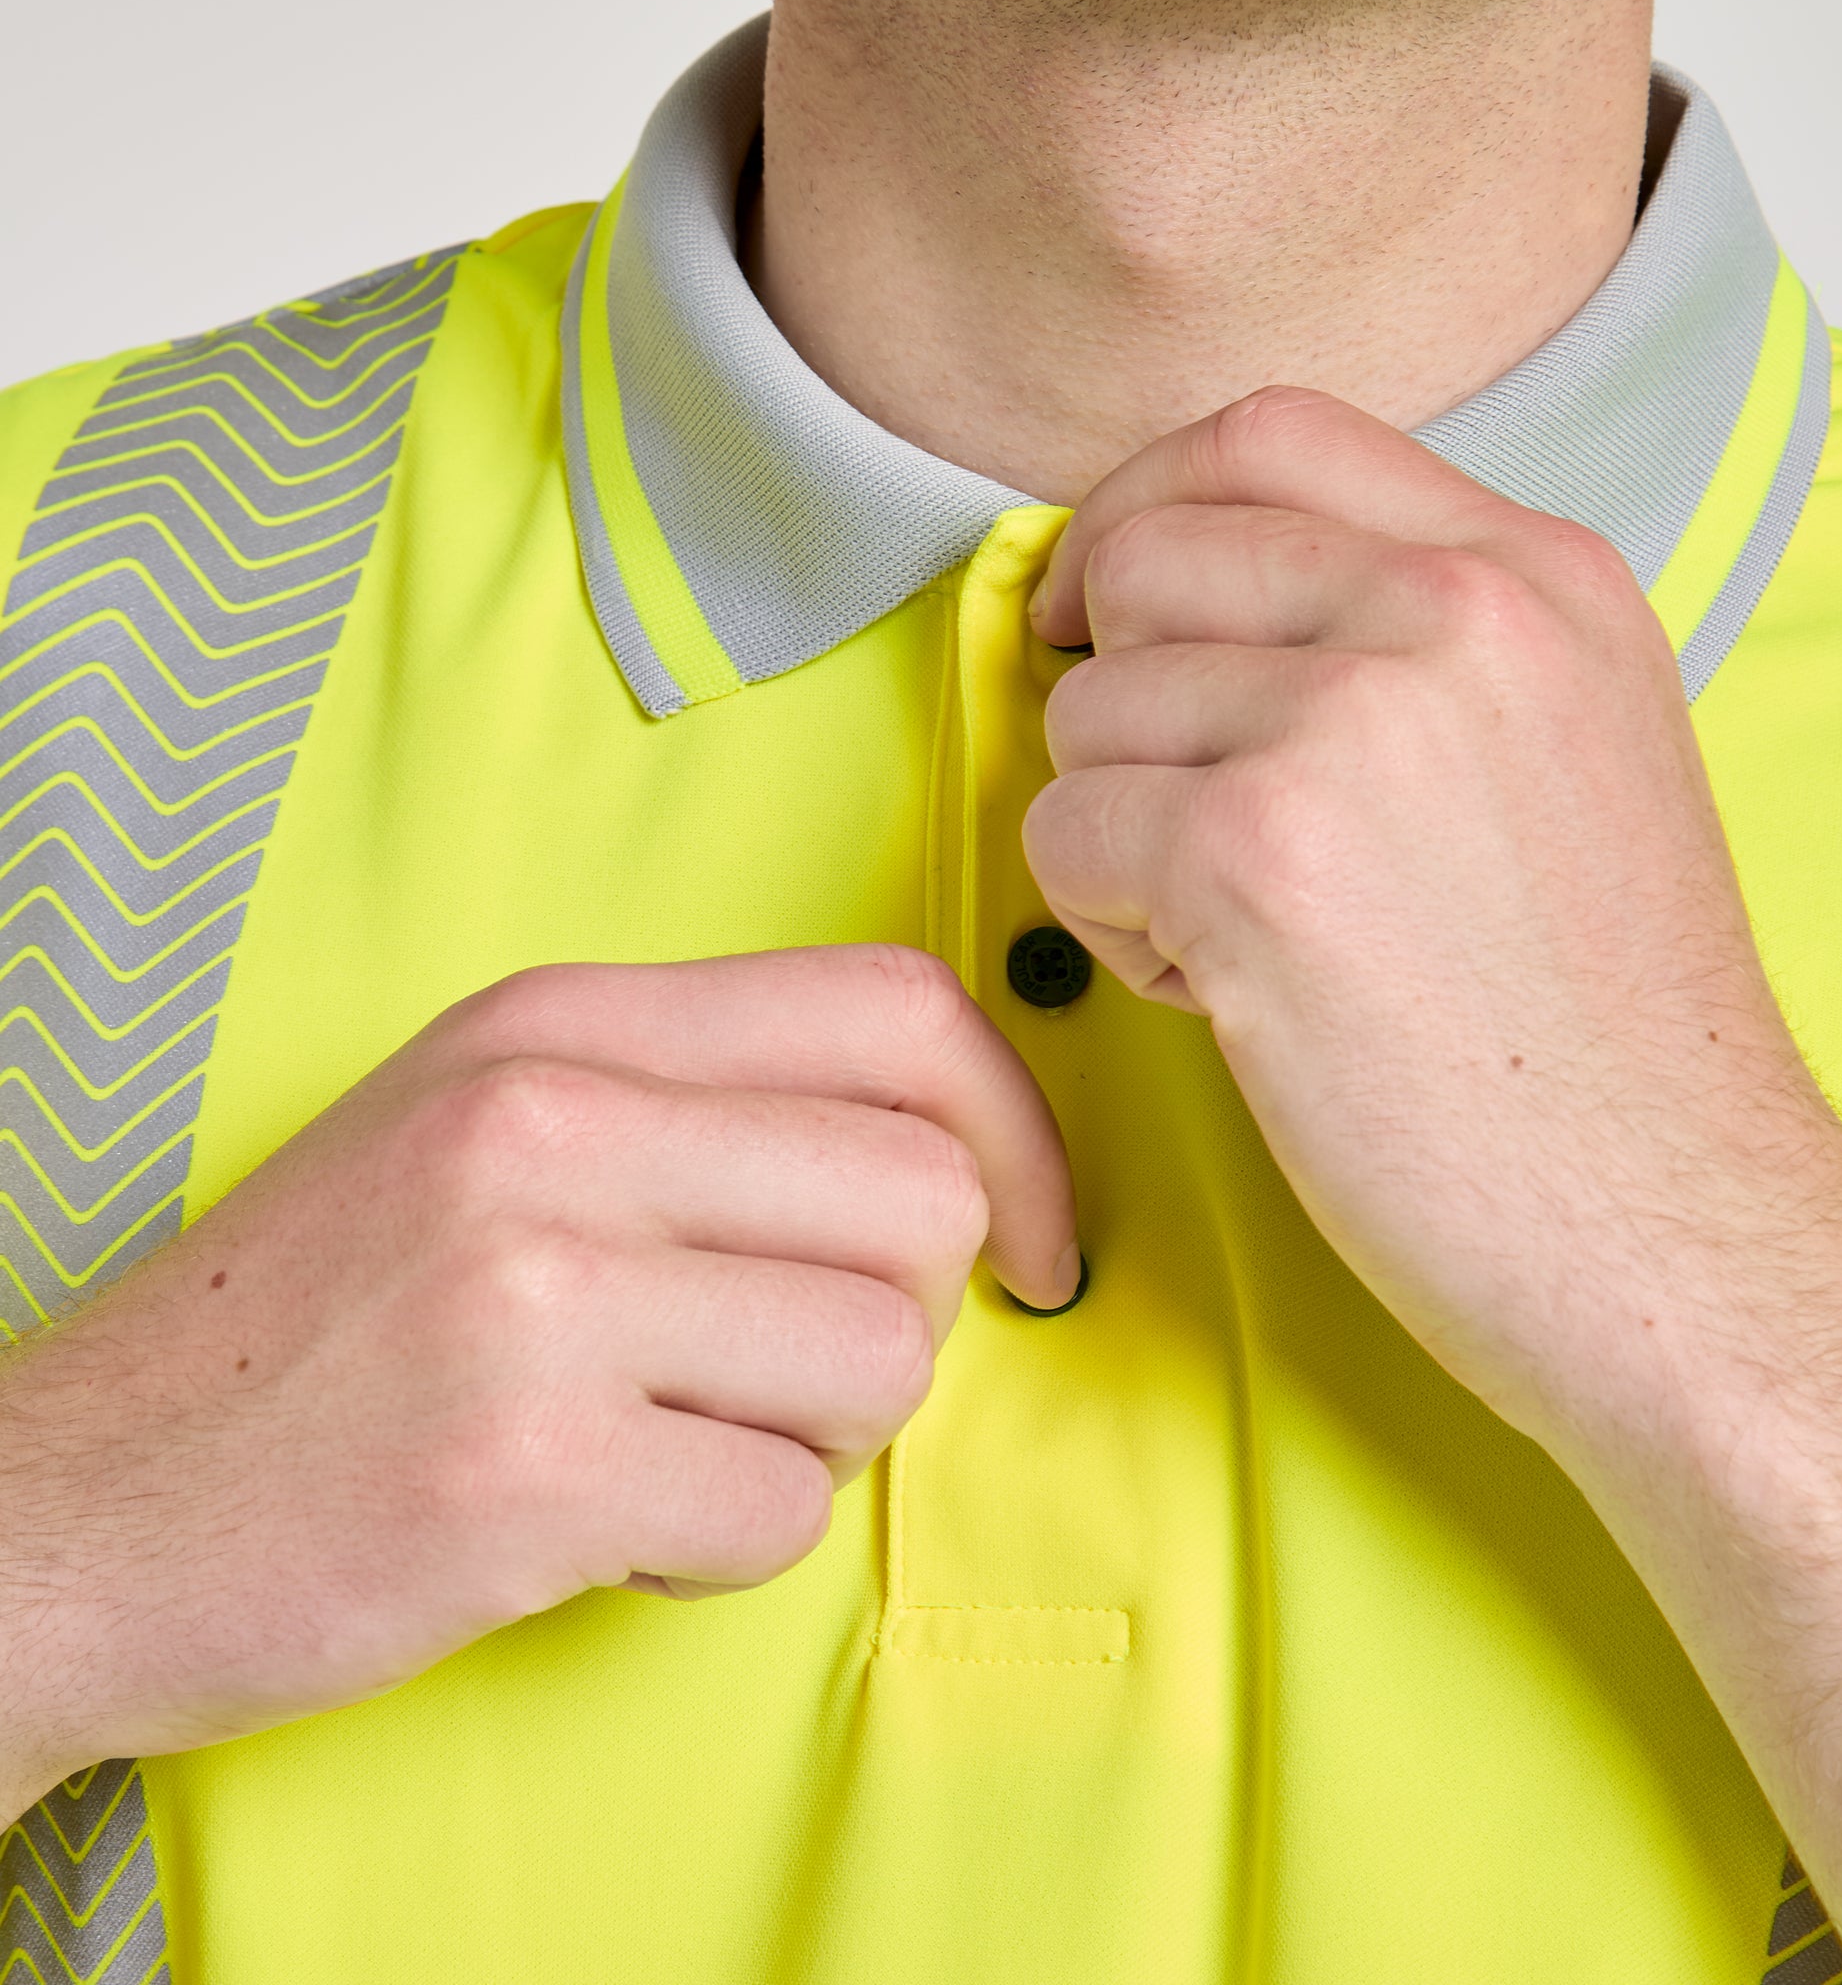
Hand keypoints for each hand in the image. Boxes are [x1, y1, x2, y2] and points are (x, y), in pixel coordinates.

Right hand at [0, 945, 1075, 1821]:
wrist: (81, 1497)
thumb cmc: (320, 1319)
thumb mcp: (488, 1129)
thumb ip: (702, 1112)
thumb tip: (945, 1158)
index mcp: (563, 1023)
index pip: (899, 1010)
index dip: (1016, 1128)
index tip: (1031, 1235)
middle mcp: (555, 1123)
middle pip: (925, 1197)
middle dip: (903, 1315)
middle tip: (782, 1369)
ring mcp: (539, 1289)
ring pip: (881, 1360)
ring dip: (809, 1438)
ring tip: (671, 1441)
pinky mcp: (526, 1468)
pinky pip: (779, 1511)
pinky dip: (723, 1547)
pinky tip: (608, 1525)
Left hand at [1027, 386, 1841, 1982]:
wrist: (1673, 1228)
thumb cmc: (1600, 1035)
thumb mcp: (1566, 754)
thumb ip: (1407, 644)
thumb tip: (1185, 604)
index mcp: (1537, 574)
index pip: (1265, 436)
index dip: (1141, 505)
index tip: (1099, 608)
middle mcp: (1453, 614)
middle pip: (1145, 559)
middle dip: (1119, 698)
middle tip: (1189, 826)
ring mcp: (1356, 724)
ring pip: (1087, 715)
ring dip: (1127, 836)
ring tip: (1254, 942)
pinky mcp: (1257, 856)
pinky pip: (1066, 835)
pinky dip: (1114, 929)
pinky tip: (1232, 999)